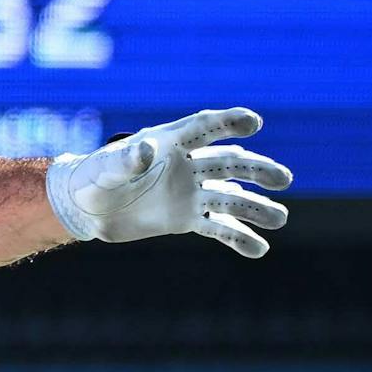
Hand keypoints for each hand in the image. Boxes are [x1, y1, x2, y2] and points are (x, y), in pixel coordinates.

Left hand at [45, 108, 292, 257]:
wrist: (87, 207)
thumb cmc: (94, 176)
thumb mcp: (107, 167)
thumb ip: (127, 160)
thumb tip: (145, 152)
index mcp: (171, 141)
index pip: (206, 127)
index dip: (229, 123)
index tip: (254, 123)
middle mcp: (188, 164)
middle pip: (229, 163)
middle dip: (257, 170)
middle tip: (283, 179)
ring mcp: (191, 192)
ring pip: (230, 198)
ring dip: (255, 207)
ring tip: (280, 219)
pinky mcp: (187, 218)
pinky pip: (218, 227)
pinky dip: (238, 237)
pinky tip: (260, 249)